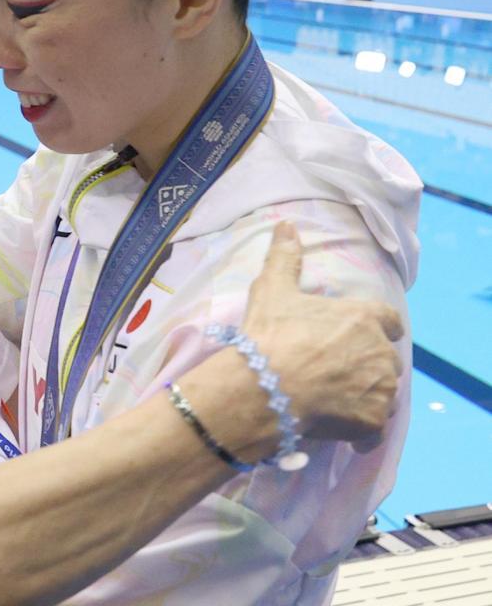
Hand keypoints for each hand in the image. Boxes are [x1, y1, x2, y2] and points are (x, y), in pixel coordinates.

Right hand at [241, 222, 402, 443]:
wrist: (264, 388)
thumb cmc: (271, 334)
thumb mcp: (273, 289)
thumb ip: (285, 257)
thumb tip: (286, 224)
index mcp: (363, 317)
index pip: (390, 321)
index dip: (377, 329)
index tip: (358, 336)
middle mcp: (380, 352)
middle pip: (385, 360)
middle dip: (366, 365)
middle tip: (333, 372)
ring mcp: (379, 389)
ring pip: (383, 394)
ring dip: (366, 397)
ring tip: (334, 401)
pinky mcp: (372, 422)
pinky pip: (375, 428)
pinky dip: (362, 431)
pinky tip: (343, 431)